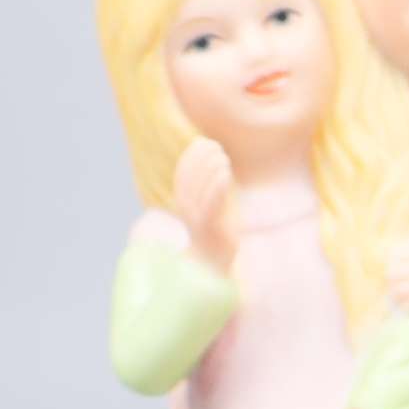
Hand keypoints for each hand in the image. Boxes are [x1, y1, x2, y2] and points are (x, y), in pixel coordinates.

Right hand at [175, 139, 238, 270]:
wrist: (215, 266)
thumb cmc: (215, 235)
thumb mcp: (212, 209)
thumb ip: (210, 190)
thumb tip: (215, 165)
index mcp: (183, 204)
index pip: (182, 175)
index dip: (191, 157)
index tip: (203, 141)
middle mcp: (185, 211)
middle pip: (188, 179)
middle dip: (199, 159)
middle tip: (215, 145)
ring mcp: (196, 221)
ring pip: (199, 190)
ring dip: (209, 169)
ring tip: (223, 156)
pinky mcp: (210, 229)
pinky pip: (211, 204)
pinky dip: (217, 187)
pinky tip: (226, 173)